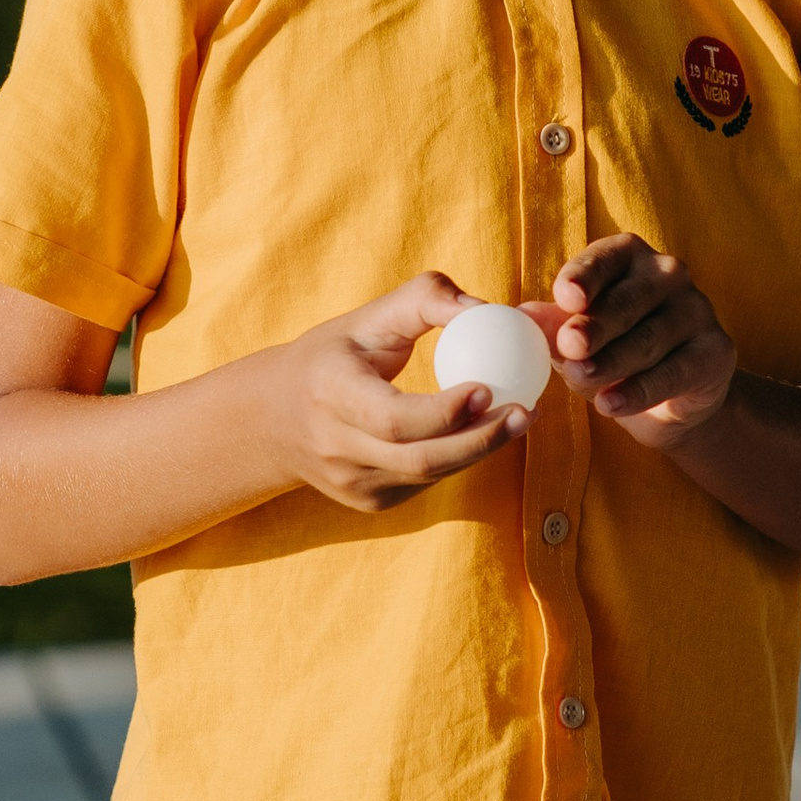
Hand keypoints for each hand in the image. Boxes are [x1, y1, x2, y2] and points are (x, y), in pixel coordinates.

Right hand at [268, 272, 527, 513]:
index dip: (445, 412)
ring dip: (481, 449)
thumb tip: (483, 308)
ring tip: (518, 419)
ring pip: (429, 475)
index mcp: (329, 393)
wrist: (276, 417)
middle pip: (419, 458)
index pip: (392, 417)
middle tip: (524, 411)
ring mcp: (352, 483)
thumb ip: (425, 299)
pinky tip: (482, 434)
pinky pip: (426, 482)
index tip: (490, 388)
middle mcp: (335, 447)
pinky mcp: (370, 502)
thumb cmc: (334, 354)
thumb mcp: (368, 316)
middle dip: (481, 439)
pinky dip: (459, 458)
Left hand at [542, 235, 737, 447]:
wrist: (671, 401)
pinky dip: (640, 390)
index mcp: (628, 257)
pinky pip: (675, 372)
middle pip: (626, 301)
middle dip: (595, 325)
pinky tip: (611, 404)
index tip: (565, 298)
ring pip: (648, 339)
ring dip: (612, 362)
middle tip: (569, 345)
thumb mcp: (575, 338)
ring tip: (581, 379)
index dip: (583, 277)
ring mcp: (697, 310)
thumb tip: (521, 315)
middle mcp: (668, 274)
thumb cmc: (612, 352)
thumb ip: (552, 326)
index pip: (603, 260)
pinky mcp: (716, 350)